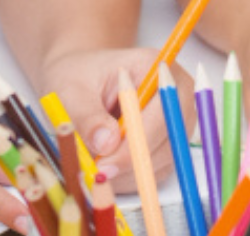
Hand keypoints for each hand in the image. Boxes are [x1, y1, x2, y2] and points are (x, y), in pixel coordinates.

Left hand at [37, 46, 188, 191]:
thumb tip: (106, 144)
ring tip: (95, 165)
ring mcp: (176, 122)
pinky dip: (130, 177)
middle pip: (170, 140)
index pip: (163, 112)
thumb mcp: (73, 91)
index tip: (104, 164)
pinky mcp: (168, 143)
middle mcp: (177, 97)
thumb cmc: (79, 77)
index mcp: (160, 72)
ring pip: (164, 160)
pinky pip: (156, 171)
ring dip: (129, 172)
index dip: (137, 142)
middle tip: (95, 173)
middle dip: (131, 162)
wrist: (81, 82)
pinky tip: (106, 166)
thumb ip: (88, 116)